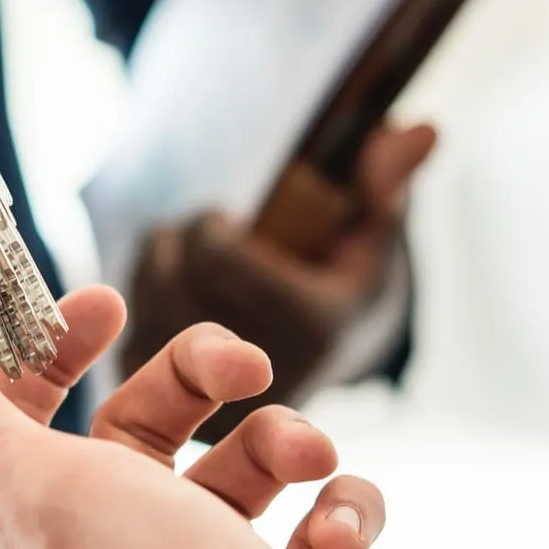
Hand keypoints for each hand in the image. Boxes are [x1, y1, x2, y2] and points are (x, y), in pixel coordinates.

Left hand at [0, 285, 416, 548]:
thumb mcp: (37, 489)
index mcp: (46, 519)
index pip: (33, 413)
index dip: (58, 349)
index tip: (109, 304)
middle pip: (151, 427)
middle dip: (202, 377)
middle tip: (248, 366)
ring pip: (246, 472)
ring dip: (285, 442)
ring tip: (310, 460)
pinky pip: (320, 534)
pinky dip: (341, 514)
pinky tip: (339, 528)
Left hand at [125, 122, 436, 441]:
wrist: (321, 368)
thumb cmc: (346, 285)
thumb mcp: (374, 238)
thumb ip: (387, 183)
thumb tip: (421, 129)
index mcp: (314, 328)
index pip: (215, 254)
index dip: (209, 224)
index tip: (226, 219)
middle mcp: (263, 375)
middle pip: (175, 275)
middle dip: (180, 241)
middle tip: (204, 237)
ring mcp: (212, 402)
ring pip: (143, 304)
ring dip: (156, 267)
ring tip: (188, 264)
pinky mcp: (178, 419)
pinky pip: (127, 337)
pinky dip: (138, 307)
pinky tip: (168, 299)